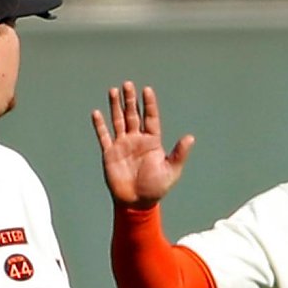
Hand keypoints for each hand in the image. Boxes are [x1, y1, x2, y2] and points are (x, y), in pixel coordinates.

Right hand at [92, 82, 194, 207]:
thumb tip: (190, 137)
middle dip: (130, 100)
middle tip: (128, 84)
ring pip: (118, 121)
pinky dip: (100, 125)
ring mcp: (122, 145)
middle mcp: (136, 140)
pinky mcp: (110, 153)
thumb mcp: (171, 171)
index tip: (147, 90)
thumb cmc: (156, 188)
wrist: (137, 203)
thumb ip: (179, 154)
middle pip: (133, 115)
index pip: (150, 118)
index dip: (149, 104)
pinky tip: (97, 113)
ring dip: (116, 106)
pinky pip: (104, 136)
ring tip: (114, 90)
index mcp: (152, 142)